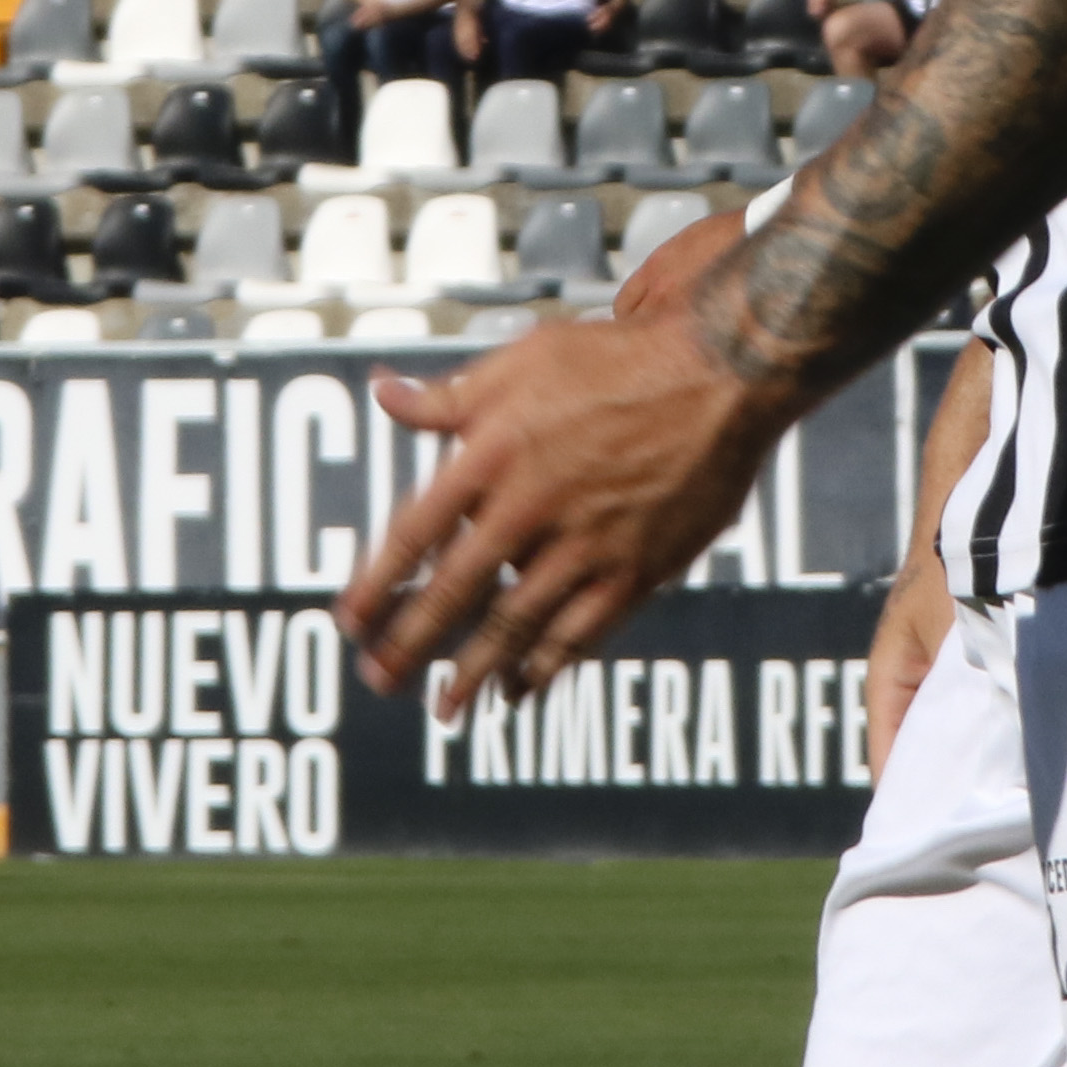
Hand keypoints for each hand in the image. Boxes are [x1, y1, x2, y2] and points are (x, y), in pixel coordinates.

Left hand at [340, 308, 779, 707]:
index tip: (348, 620)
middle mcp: (532, 503)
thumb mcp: (521, 360)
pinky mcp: (636, 568)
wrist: (719, 371)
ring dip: (473, 670)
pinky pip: (581, 633)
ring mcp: (586, 542)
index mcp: (493, 450)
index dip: (378, 581)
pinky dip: (547, 668)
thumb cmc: (615, 360)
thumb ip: (448, 396)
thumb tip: (383, 394)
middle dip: (411, 642)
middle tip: (379, 680)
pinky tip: (521, 689)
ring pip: (514, 623)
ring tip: (445, 706)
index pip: (416, 529)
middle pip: (456, 588)